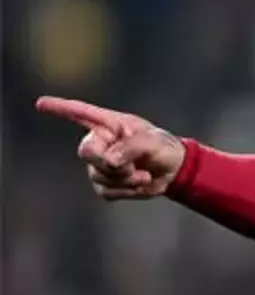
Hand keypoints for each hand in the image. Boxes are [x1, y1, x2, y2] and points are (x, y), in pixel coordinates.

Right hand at [36, 96, 185, 199]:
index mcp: (109, 125)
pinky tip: (140, 182)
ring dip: (125, 178)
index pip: (80, 113)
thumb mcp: (152, 142)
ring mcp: (100, 164)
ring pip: (99, 175)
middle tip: (131, 166)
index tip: (40, 103)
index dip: (60, 108)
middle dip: (109, 162)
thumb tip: (109, 161)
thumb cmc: (163, 148)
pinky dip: (126, 190)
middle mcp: (100, 142)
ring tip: (144, 174)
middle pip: (87, 152)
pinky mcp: (106, 184)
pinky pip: (106, 191)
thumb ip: (130, 147)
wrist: (175, 170)